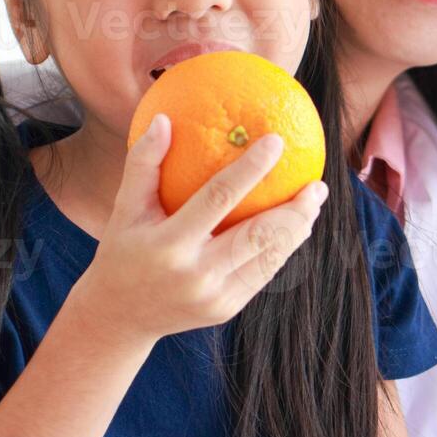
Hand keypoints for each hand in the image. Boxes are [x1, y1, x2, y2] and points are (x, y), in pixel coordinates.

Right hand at [72, 114, 328, 344]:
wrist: (119, 317)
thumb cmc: (124, 249)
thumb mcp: (125, 207)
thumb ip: (143, 163)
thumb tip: (164, 119)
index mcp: (170, 245)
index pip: (218, 198)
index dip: (250, 169)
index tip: (276, 141)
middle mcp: (196, 274)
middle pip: (259, 237)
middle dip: (295, 211)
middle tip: (317, 185)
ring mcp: (215, 297)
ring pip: (269, 259)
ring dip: (298, 230)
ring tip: (314, 202)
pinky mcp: (227, 309)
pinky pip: (262, 275)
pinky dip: (282, 249)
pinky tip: (295, 227)